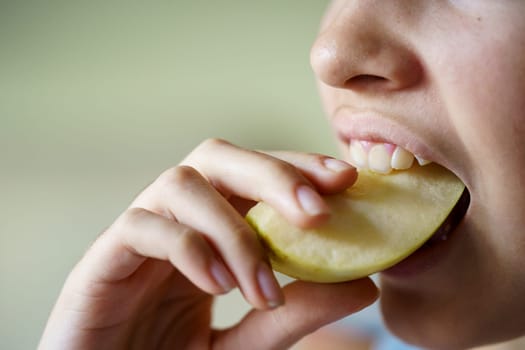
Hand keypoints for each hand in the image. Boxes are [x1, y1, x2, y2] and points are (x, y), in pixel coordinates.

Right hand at [38, 139, 378, 349]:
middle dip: (272, 174)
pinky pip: (141, 227)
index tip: (346, 179)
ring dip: (232, 229)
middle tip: (317, 212)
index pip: (254, 176)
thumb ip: (296, 313)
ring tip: (261, 285)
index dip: (298, 167)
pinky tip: (218, 286)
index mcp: (209, 228)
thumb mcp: (251, 339)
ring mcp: (138, 234)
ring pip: (181, 185)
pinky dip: (189, 249)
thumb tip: (364, 283)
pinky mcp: (102, 260)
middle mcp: (175, 219)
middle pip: (217, 157)